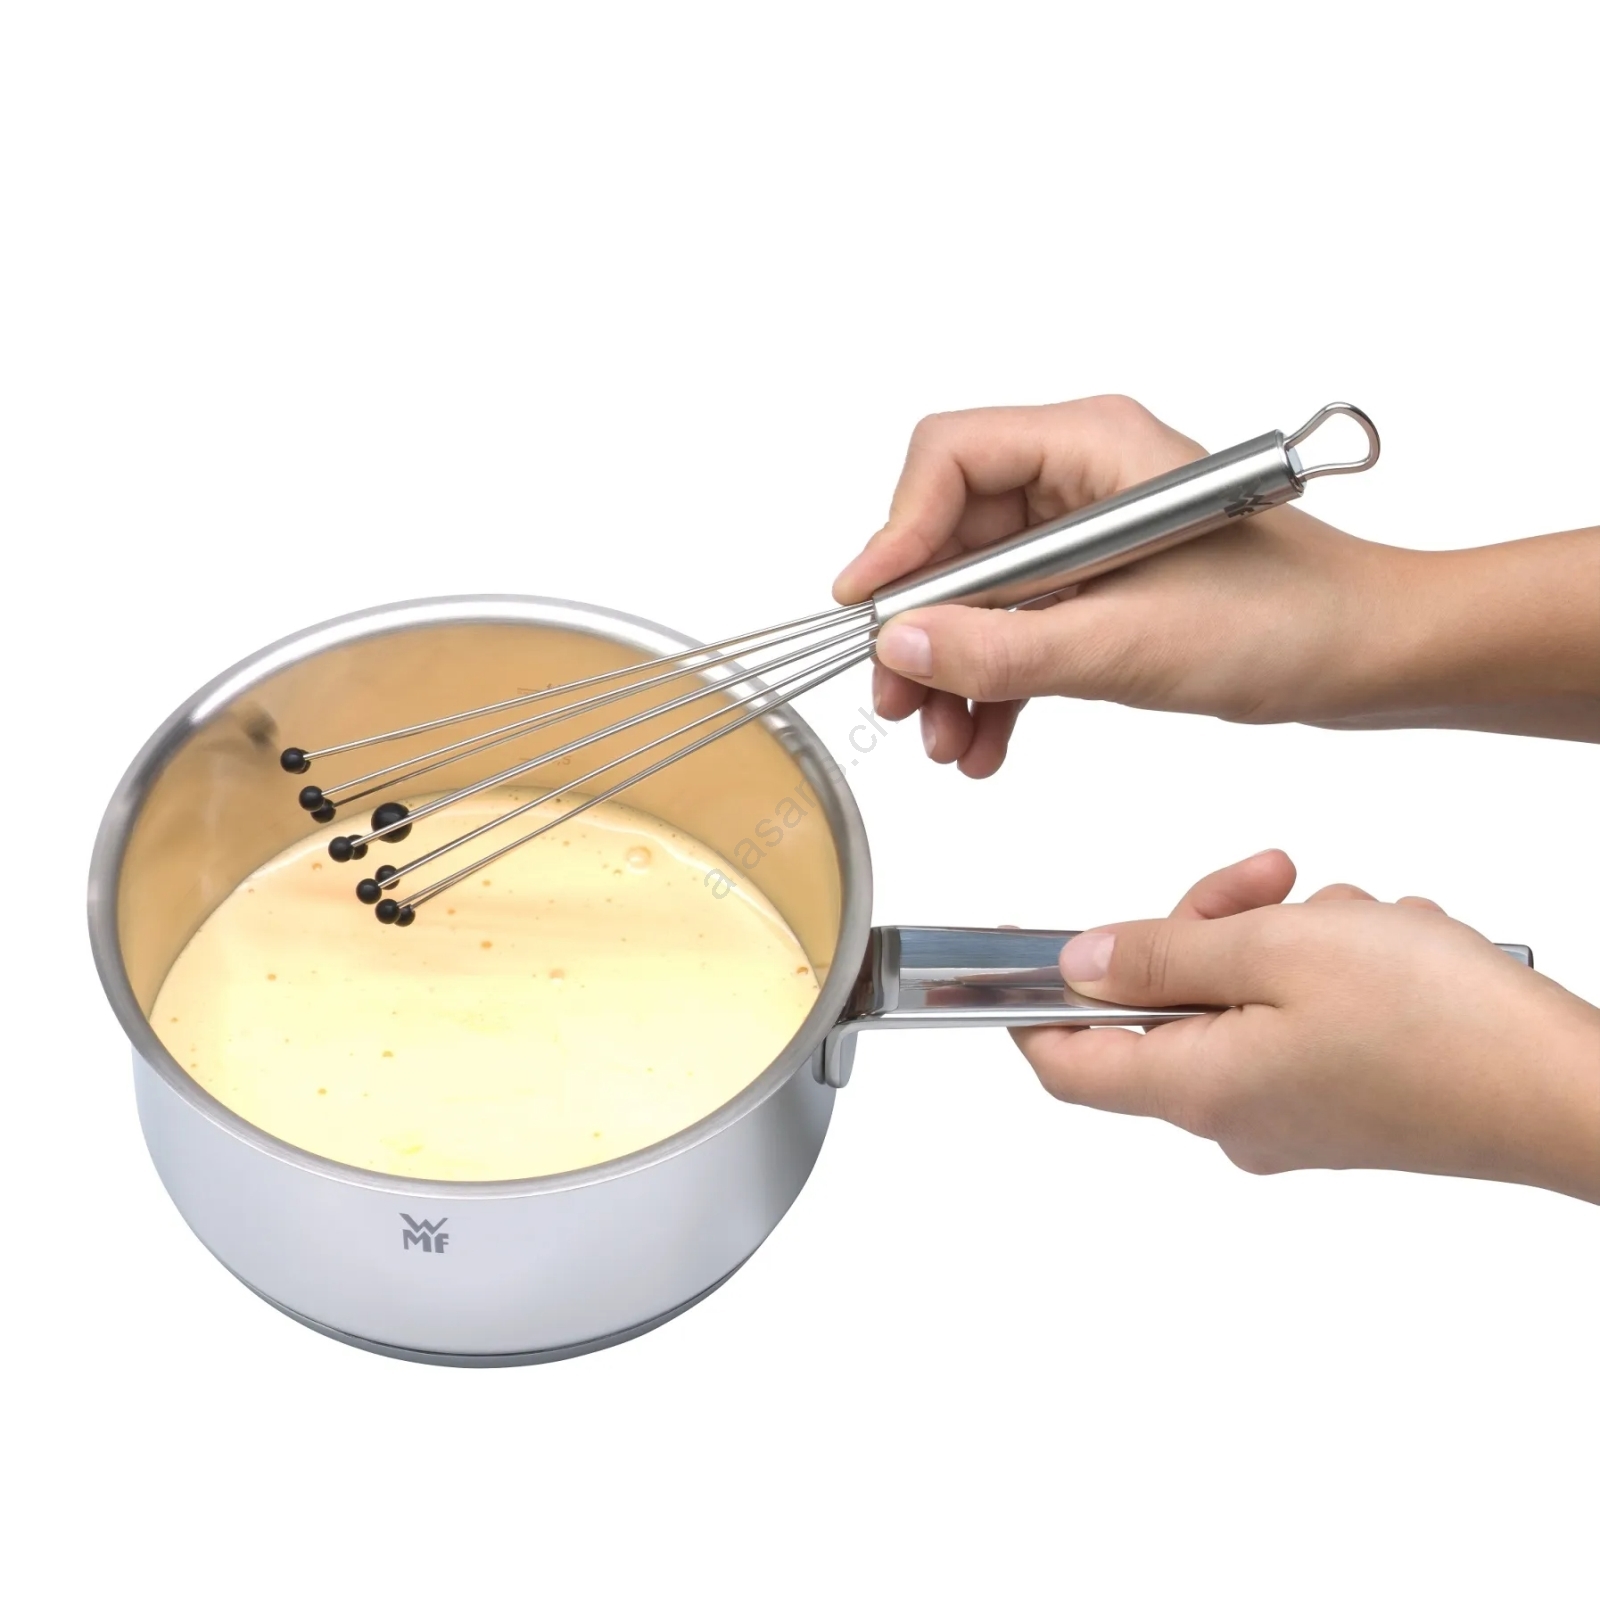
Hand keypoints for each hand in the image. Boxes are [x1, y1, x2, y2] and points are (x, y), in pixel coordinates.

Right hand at [834, 396, 1599, 770]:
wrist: (1371, 657)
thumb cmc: (1291, 621)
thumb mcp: (1131, 644)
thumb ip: (1007, 650)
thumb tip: (900, 648)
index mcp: (1094, 447)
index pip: (950, 459)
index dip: (897, 532)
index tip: (869, 611)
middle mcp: (1083, 478)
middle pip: (954, 534)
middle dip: (922, 625)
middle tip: (895, 698)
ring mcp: (1089, 536)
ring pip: (980, 592)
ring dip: (954, 668)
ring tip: (943, 740)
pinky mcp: (1100, 587)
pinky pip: (1019, 627)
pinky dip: (996, 683)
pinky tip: (984, 743)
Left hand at [1014, 850, 1599, 1202]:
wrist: (1575, 1095)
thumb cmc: (1441, 1024)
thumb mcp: (1279, 951)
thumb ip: (1162, 954)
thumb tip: (1077, 965)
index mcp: (1198, 1087)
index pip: (1064, 1063)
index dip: (1028, 1007)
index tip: (1023, 950)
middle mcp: (1235, 1117)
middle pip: (1160, 1009)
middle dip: (1202, 926)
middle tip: (1260, 880)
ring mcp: (1293, 1115)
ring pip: (1238, 1000)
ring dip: (1278, 938)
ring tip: (1351, 916)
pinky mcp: (1345, 1103)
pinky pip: (1297, 1018)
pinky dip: (1324, 968)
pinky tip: (1383, 945)